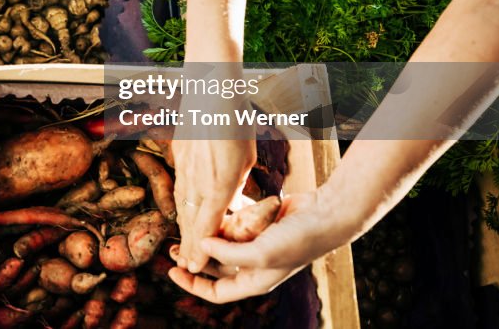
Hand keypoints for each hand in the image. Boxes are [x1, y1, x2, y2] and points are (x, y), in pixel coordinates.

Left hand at [168, 190, 351, 302]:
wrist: (326, 215)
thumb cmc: (298, 239)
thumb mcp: (261, 253)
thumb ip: (229, 254)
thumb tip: (202, 246)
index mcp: (255, 281)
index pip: (217, 292)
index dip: (193, 285)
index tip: (173, 271)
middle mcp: (254, 265)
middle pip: (216, 266)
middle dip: (195, 257)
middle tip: (172, 246)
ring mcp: (257, 243)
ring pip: (223, 242)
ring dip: (206, 234)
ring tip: (187, 224)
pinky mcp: (260, 224)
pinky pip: (235, 221)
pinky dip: (224, 215)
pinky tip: (210, 207)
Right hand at [171, 133, 255, 274]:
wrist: (210, 93)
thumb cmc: (235, 123)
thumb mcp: (246, 159)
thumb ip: (236, 183)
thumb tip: (231, 199)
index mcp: (219, 185)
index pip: (207, 226)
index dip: (201, 249)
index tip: (196, 267)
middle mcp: (197, 181)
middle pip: (190, 221)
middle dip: (188, 246)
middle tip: (186, 266)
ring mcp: (184, 169)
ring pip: (181, 205)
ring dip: (183, 228)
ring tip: (182, 247)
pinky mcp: (178, 157)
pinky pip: (179, 187)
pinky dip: (181, 204)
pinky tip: (182, 213)